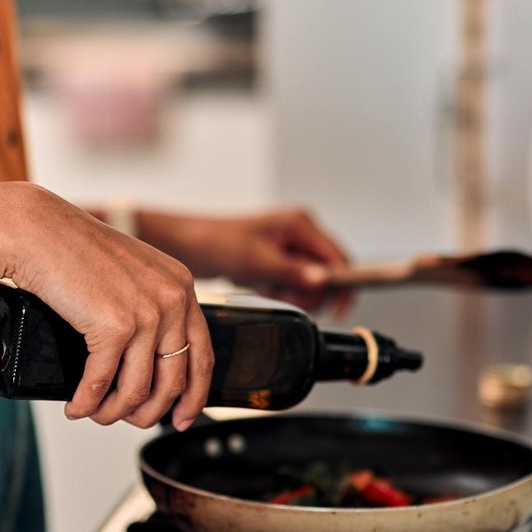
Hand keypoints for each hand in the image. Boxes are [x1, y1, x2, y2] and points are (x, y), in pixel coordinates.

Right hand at [0, 183, 212, 430]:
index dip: (194, 395)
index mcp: (180, 286)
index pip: (202, 355)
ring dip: (114, 412)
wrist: (36, 230)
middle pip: (173, 381)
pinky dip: (87, 402)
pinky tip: (76, 407)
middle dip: (150, 412)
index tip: (183, 418)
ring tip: (96, 414)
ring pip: (138, 390)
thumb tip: (149, 361)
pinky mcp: (114, 327)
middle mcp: (172, 300)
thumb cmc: (72, 248)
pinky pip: (102, 383)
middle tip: (130, 422)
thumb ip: (150, 307)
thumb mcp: (130, 273)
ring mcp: (146, 314)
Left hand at [138, 208, 352, 314]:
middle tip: (285, 294)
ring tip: (269, 287)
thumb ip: (292, 271)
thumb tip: (322, 281)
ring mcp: (289, 247)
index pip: (338, 258)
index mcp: (301, 224)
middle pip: (327, 272)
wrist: (189, 246)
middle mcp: (300, 233)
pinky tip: (262, 286)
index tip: (339, 308)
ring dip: (294, 292)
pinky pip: (292, 283)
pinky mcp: (278, 261)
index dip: (341, 284)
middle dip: (310, 291)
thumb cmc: (218, 242)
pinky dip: (281, 291)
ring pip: (310, 281)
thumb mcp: (258, 261)